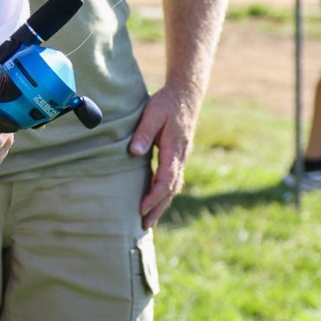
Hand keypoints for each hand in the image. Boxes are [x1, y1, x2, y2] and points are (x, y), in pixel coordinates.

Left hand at [129, 83, 198, 227]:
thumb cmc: (166, 103)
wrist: (186, 95)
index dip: (154, 196)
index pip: (166, 179)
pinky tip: (156, 202)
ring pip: (173, 187)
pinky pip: (173, 180)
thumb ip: (142, 133)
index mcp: (174, 149)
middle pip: (171, 189)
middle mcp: (181, 157)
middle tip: (144, 226)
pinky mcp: (178, 156)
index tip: (141, 208)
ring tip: (149, 221)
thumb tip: (134, 153)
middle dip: (158, 208)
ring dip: (162, 205)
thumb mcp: (152, 114)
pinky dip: (165, 194)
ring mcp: (181, 158)